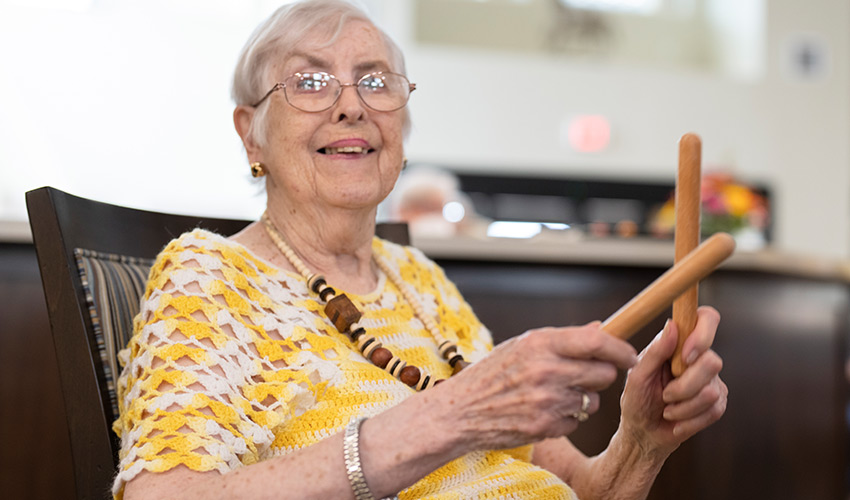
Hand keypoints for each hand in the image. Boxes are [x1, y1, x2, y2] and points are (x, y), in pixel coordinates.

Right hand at [435, 322, 637, 452]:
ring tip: (555, 395)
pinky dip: (567, 418)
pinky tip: (544, 411)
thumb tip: (600, 328)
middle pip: (603, 373)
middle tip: (583, 375)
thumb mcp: (521, 346)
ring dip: (583, 399)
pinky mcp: (546, 426)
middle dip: (600, 375)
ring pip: (593, 401)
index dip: (620, 348)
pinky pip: (577, 421)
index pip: (596, 342)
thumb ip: (562, 339)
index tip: (629, 354)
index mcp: (540, 343)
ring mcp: (547, 400)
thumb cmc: (491, 374)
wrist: (461, 411)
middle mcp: (546, 370)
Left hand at [619, 306, 726, 456]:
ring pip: (711, 391)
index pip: (706, 319)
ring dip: (683, 407)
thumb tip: (672, 326)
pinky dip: (689, 421)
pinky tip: (676, 421)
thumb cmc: (637, 400)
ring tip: (667, 409)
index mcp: (678, 343)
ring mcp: (712, 380)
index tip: (686, 356)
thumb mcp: (638, 376)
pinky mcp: (718, 403)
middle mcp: (698, 357)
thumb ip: (655, 352)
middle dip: (684, 386)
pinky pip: (714, 411)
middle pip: (712, 362)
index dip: (703, 333)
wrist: (643, 433)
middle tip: (665, 395)